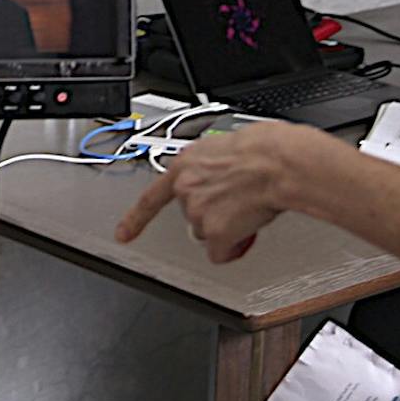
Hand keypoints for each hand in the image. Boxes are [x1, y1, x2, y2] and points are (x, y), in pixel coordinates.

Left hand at [114, 121, 332, 262]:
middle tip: (238, 201)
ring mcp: (197, 212)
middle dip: (214, 214)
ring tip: (248, 208)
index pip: (152, 198)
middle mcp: (185, 189)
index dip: (135, 220)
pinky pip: (221, 252)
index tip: (122, 235)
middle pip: (193, 217)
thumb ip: (209, 168)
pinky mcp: (214, 232)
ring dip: (226, 228)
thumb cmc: (264, 150)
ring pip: (208, 233)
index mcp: (185, 165)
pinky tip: (246, 230)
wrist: (277, 163)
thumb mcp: (225, 149)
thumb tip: (217, 176)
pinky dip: (233, 247)